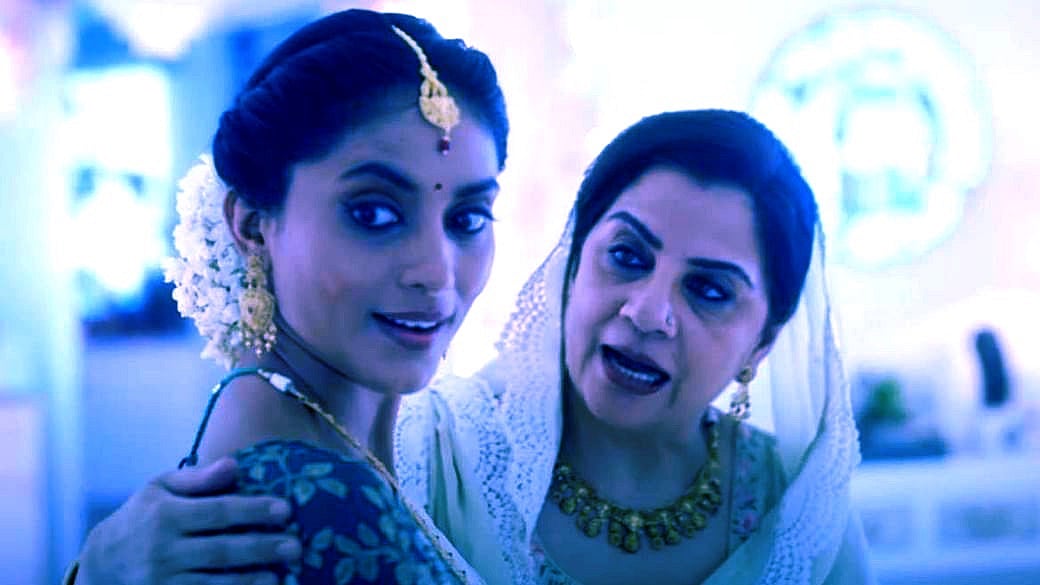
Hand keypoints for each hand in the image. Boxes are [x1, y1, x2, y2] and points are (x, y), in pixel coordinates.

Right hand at [78, 458, 300, 584]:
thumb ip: (198, 478)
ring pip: (214, 582)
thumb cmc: (141, 518)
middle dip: (261, 548)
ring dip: (249, 580)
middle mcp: (163, 550)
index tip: (286, 509)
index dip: (253, 510)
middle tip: (295, 545)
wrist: (99, 565)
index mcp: (165, 515)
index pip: (217, 512)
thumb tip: (235, 465)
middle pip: (221, 550)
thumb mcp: (159, 489)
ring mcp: (162, 581)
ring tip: (281, 575)